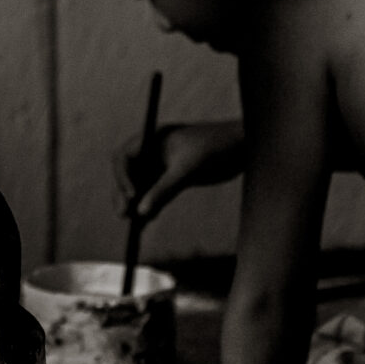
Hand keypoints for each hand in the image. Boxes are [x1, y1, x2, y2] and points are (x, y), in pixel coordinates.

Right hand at [116, 122, 244, 225]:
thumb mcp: (187, 169)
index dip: (122, 177)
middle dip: (124, 194)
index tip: (131, 196)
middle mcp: (153, 150)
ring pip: (140, 186)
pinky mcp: (173, 177)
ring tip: (134, 225)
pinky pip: (155, 193)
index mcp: (152, 138)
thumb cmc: (215, 148)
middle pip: (128, 174)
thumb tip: (140, 211)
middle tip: (124, 215)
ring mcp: (162, 164)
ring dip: (135, 204)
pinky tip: (146, 223)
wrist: (242, 147)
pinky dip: (150, 206)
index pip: (124, 157)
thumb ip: (163, 189)